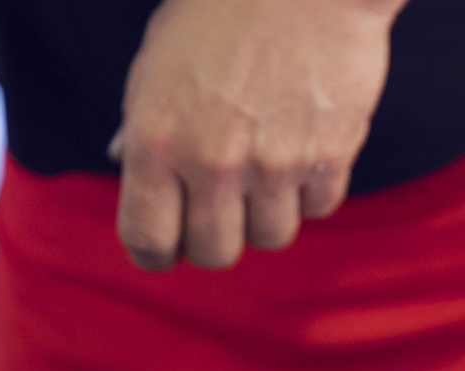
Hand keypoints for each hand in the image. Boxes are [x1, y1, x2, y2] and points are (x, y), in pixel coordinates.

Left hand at [111, 0, 405, 269]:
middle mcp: (214, 162)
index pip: (147, 238)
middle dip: (215, 238)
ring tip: (266, 172)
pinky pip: (318, 208)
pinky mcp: (330, 159)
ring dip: (267, 214)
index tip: (166, 246)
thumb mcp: (158, 66)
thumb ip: (147, 129)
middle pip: (215, 252)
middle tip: (221, 212)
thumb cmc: (221, 10)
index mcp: (158, 140)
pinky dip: (310, 189)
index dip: (155, 251)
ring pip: (272, 236)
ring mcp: (276, 165)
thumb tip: (134, 171)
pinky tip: (303, 149)